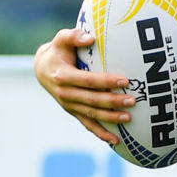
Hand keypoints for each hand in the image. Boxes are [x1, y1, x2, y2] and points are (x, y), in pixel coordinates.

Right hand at [33, 27, 134, 144]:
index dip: (106, 82)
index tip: (124, 81)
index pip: (88, 81)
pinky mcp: (73, 112)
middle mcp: (65, 94)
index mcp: (63, 77)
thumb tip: (90, 38)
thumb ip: (73, 36)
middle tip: (133, 101)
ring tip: (129, 118)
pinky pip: (88, 125)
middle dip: (113, 102)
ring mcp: (69, 106)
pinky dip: (102, 134)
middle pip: (92, 100)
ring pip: (92, 115)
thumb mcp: (61, 39)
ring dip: (110, 118)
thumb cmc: (58, 51)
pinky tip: (116, 141)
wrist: (43, 69)